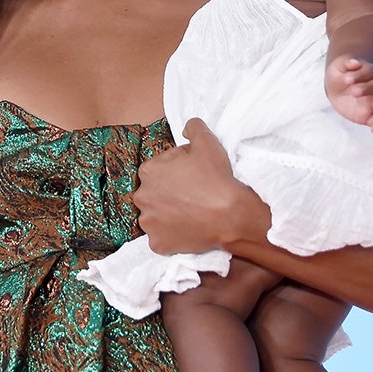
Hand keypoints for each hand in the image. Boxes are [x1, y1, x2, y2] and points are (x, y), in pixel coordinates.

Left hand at [133, 118, 261, 253]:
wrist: (230, 216)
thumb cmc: (216, 179)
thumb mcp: (207, 143)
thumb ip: (194, 128)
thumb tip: (187, 127)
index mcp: (148, 172)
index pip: (160, 167)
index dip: (178, 170)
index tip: (194, 175)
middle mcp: (142, 197)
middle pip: (156, 192)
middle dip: (170, 192)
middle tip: (193, 195)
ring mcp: (148, 224)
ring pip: (156, 216)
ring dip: (169, 214)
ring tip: (191, 213)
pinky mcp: (158, 245)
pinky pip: (163, 239)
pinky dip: (172, 236)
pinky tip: (188, 230)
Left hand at [325, 56, 372, 132]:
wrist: (337, 88)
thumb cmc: (340, 74)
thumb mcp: (339, 66)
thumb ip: (347, 62)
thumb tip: (354, 62)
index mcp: (367, 74)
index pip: (370, 71)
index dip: (361, 74)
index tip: (347, 79)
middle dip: (369, 88)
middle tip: (354, 91)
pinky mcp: (368, 117)